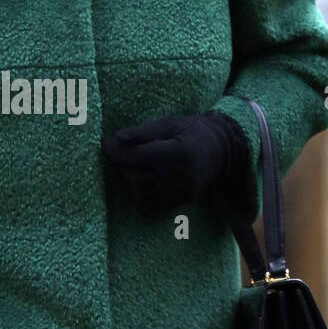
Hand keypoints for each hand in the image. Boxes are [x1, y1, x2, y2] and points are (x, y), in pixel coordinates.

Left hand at [101, 110, 248, 214]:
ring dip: (130, 181)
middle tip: (122, 153)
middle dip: (122, 166)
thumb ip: (141, 132)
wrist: (222, 148)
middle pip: (134, 178)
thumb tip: (115, 139)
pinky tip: (143, 179)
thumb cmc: (191, 130)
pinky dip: (141, 194)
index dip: (115, 150)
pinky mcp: (182, 200)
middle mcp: (179, 175)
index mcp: (175, 152)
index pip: (135, 156)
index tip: (105, 143)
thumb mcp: (168, 123)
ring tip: (133, 166)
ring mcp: (181, 191)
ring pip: (141, 195)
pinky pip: (152, 205)